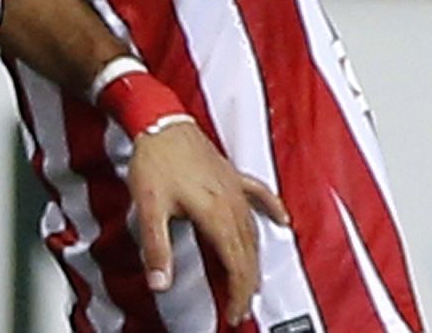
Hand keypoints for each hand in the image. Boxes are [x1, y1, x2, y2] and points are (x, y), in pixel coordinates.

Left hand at [127, 120, 289, 326]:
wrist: (159, 120)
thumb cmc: (155, 158)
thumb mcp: (149, 207)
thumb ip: (157, 249)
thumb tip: (159, 282)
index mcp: (214, 212)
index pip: (235, 264)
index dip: (238, 292)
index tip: (234, 312)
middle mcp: (231, 201)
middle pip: (248, 252)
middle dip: (248, 284)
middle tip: (242, 307)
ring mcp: (235, 187)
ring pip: (254, 231)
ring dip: (255, 259)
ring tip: (254, 281)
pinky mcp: (232, 175)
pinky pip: (260, 196)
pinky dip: (272, 210)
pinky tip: (282, 219)